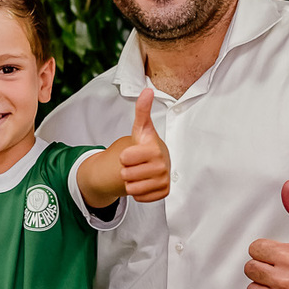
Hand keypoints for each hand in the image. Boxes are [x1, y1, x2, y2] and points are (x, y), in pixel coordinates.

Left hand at [119, 87, 171, 202]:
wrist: (157, 160)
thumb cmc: (146, 144)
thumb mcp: (141, 128)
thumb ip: (142, 110)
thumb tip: (147, 91)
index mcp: (155, 149)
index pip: (125, 159)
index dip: (124, 156)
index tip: (132, 152)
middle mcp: (162, 165)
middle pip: (127, 175)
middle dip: (127, 170)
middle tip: (136, 164)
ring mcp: (164, 180)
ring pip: (132, 189)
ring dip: (131, 182)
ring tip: (139, 172)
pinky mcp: (164, 192)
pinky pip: (140, 198)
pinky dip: (139, 192)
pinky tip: (144, 181)